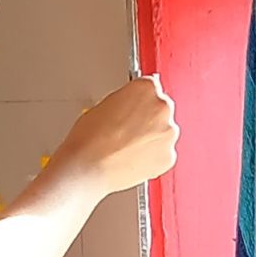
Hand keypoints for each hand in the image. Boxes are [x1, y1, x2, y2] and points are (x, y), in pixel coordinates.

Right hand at [52, 75, 179, 195]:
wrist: (86, 169)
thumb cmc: (88, 140)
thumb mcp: (102, 106)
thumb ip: (124, 102)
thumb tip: (130, 107)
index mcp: (146, 88)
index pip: (149, 87)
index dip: (137, 100)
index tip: (132, 108)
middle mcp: (162, 107)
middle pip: (160, 109)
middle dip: (147, 119)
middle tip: (126, 130)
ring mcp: (168, 133)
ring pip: (163, 132)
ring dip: (150, 138)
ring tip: (125, 147)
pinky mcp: (169, 156)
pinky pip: (163, 153)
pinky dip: (152, 157)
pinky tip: (131, 158)